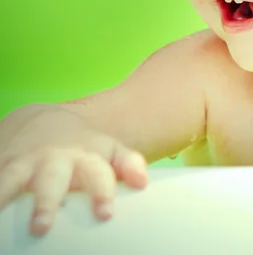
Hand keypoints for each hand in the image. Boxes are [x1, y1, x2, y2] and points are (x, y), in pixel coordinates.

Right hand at [0, 121, 147, 235]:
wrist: (45, 121)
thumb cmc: (83, 148)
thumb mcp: (109, 151)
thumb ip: (128, 164)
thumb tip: (142, 182)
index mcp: (84, 158)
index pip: (97, 173)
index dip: (102, 191)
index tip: (106, 213)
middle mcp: (51, 161)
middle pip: (50, 179)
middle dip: (46, 201)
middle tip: (41, 227)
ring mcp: (20, 163)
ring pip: (8, 179)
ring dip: (2, 194)